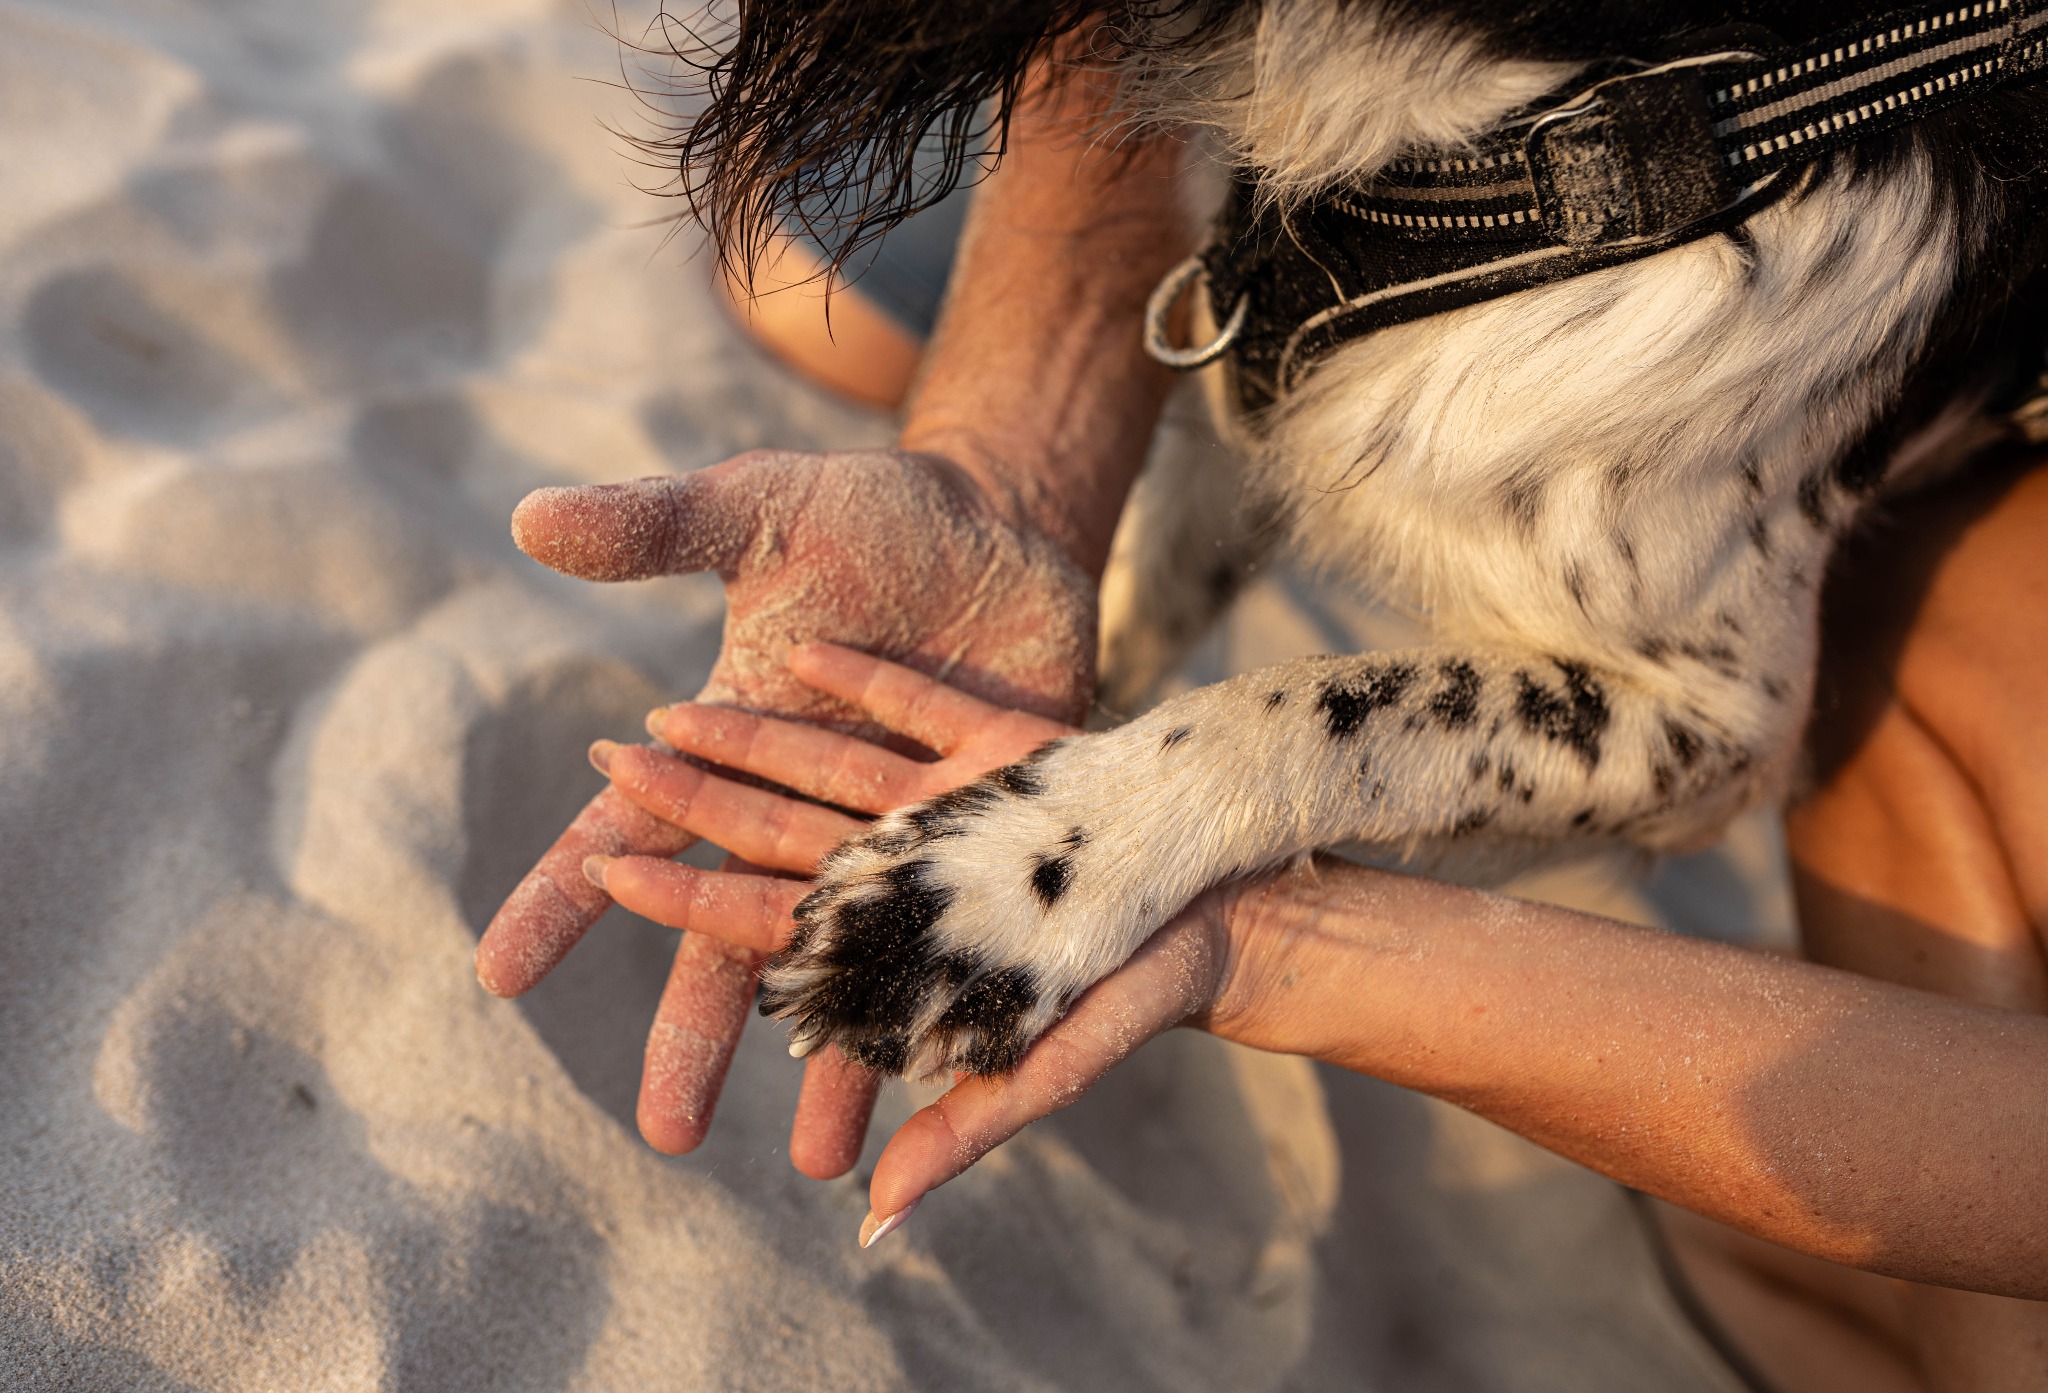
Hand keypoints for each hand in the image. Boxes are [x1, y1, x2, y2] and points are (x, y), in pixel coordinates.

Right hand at [475, 449, 1095, 1166]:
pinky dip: (960, 981)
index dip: (568, 896)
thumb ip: (654, 523)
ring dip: (839, 1045)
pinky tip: (957, 1066)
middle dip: (703, 1026)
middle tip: (670, 1129)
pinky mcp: (991, 818)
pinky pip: (966, 915)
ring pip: (856, 948)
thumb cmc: (865, 509)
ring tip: (826, 1156)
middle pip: (743, 926)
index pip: (636, 826)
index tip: (502, 973)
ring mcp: (901, 823)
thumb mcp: (756, 506)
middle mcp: (812, 803)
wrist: (999, 518)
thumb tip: (531, 519)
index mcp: (739, 739)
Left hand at [588, 643, 1268, 1241]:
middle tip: (606, 760)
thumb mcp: (1049, 1066)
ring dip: (756, 732)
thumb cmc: (1140, 997)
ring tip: (673, 703)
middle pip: (779, 830)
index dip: (688, 896)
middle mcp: (913, 868)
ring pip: (831, 761)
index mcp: (908, 941)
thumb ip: (965, 1129)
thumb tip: (871, 1220)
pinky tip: (805, 643)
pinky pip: (922, 703)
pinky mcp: (1005, 747)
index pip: (772, 920)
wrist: (1236, 921)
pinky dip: (868, 676)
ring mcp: (951, 804)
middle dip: (695, 800)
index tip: (603, 871)